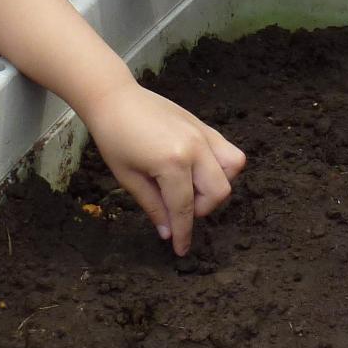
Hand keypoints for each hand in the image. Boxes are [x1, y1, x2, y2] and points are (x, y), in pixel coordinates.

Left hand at [81, 84, 245, 254]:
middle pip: (218, 193)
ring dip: (215, 186)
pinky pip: (228, 150)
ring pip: (233, 170)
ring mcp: (204, 134)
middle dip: (200, 209)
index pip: (185, 208)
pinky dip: (221, 166)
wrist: (114, 98)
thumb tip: (168, 232)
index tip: (180, 250)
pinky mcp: (204, 126)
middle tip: (176, 207)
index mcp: (173, 163)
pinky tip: (198, 170)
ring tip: (191, 186)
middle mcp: (195, 148)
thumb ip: (154, 206)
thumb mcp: (129, 178)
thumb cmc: (114, 138)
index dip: (183, 234)